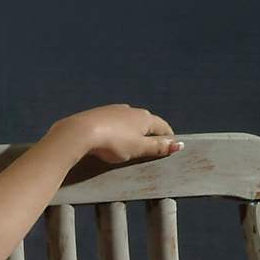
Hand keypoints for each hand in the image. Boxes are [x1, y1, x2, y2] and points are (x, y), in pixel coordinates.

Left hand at [49, 104, 182, 164]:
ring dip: (135, 131)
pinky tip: (114, 137)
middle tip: (153, 147)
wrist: (81, 132)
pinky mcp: (100, 113)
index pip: (163, 127)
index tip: (170, 147)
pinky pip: (115, 122)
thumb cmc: (113, 142)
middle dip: (152, 134)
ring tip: (133, 144)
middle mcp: (131, 110)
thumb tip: (179, 144)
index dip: (168, 138)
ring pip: (130, 121)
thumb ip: (158, 147)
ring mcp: (114, 110)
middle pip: (147, 122)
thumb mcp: (139, 148)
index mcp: (144, 118)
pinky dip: (120, 130)